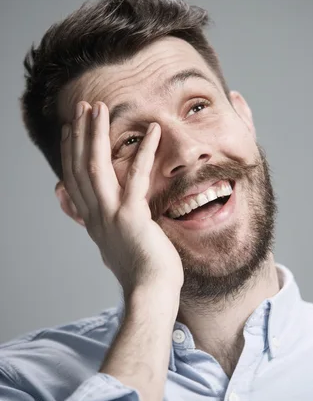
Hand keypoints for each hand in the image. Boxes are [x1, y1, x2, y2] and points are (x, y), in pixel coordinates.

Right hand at [61, 101, 183, 299]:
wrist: (150, 293)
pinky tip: (154, 130)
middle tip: (82, 107)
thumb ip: (102, 227)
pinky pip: (136, 177)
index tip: (72, 129)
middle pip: (80, 166)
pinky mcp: (132, 217)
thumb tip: (91, 218)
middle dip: (80, 134)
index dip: (71, 151)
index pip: (74, 179)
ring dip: (96, 134)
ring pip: (96, 167)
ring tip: (99, 108)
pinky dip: (144, 151)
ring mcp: (111, 215)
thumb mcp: (113, 245)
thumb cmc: (140, 271)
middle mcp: (96, 215)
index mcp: (93, 220)